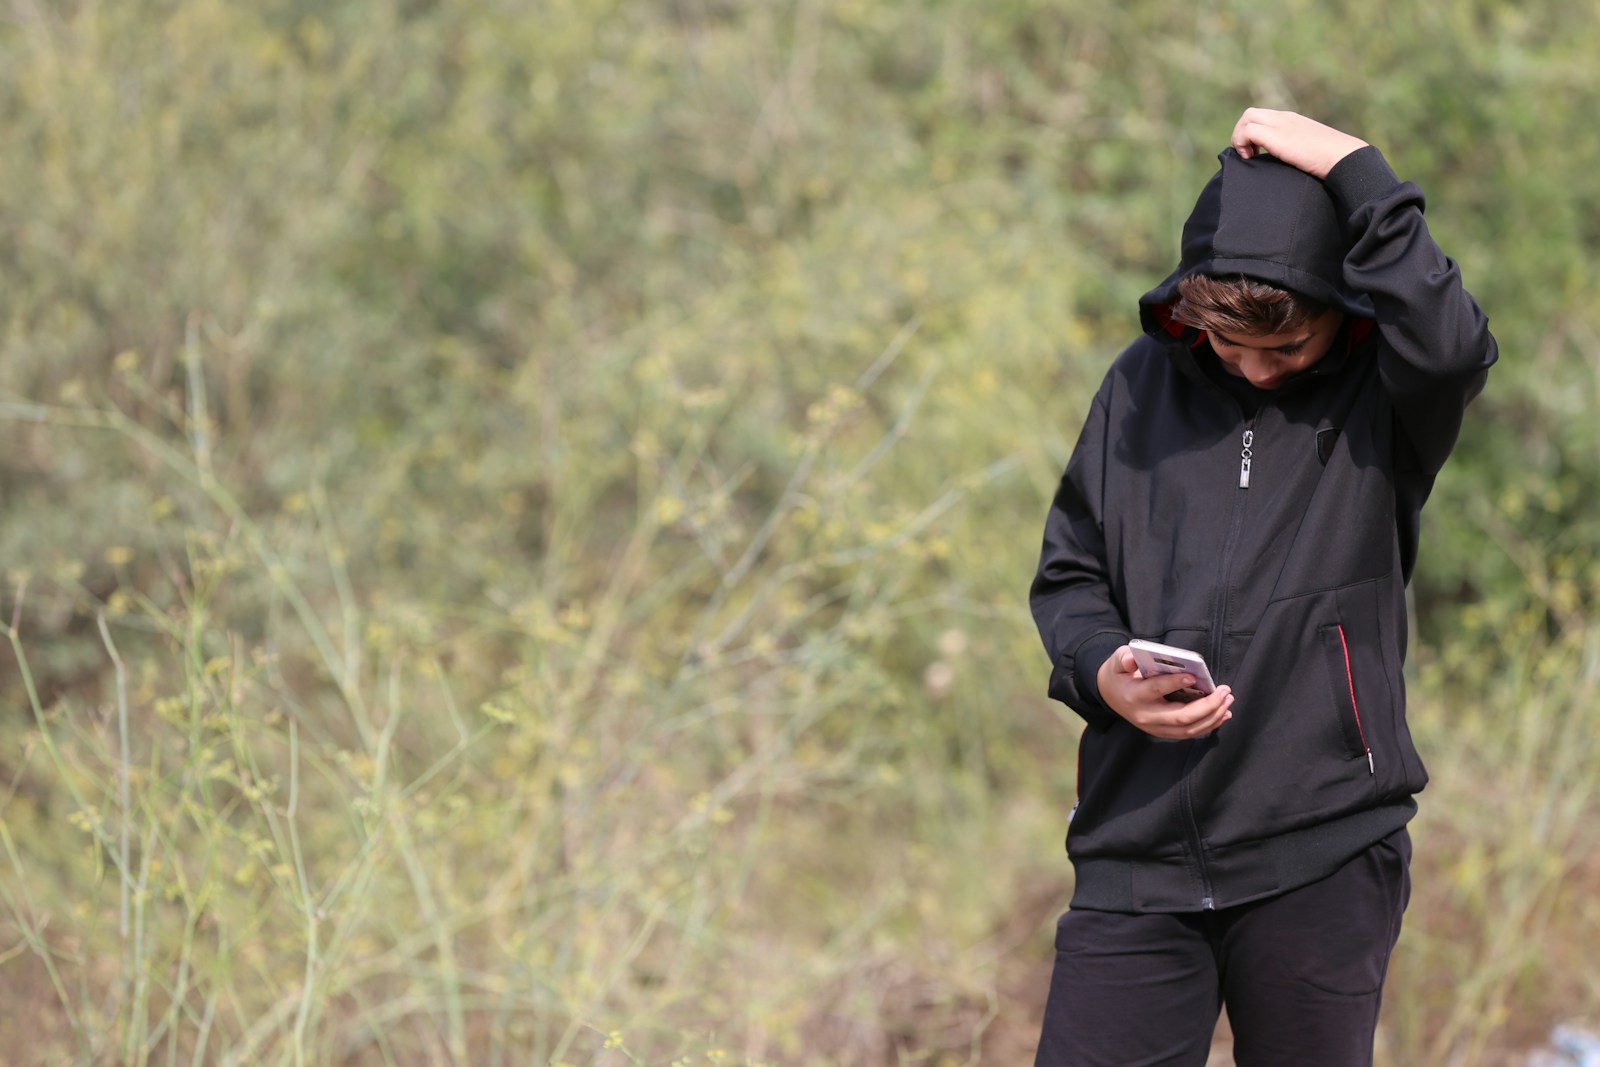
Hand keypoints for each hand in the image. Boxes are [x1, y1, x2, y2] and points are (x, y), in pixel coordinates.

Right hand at [1097, 646, 1234, 739]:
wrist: (1110, 694)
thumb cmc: (1119, 674)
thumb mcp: (1116, 661)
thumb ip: (1124, 658)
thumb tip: (1132, 659)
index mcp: (1133, 695)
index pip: (1155, 690)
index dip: (1174, 683)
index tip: (1193, 676)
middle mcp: (1146, 716)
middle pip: (1181, 717)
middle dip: (1207, 706)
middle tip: (1225, 691)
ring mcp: (1155, 728)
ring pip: (1189, 729)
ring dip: (1213, 717)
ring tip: (1228, 700)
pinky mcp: (1163, 732)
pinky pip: (1190, 733)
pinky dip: (1209, 725)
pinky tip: (1223, 713)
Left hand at [1229, 108, 1367, 179]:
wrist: (1344, 158)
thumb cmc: (1331, 160)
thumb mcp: (1309, 150)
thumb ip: (1296, 150)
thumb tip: (1290, 163)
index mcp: (1292, 120)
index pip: (1263, 117)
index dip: (1252, 133)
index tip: (1256, 153)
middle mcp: (1285, 118)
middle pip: (1251, 114)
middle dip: (1242, 133)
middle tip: (1249, 154)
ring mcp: (1282, 125)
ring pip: (1247, 118)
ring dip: (1240, 137)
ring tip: (1249, 157)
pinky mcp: (1278, 136)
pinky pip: (1249, 131)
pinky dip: (1242, 143)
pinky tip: (1251, 159)